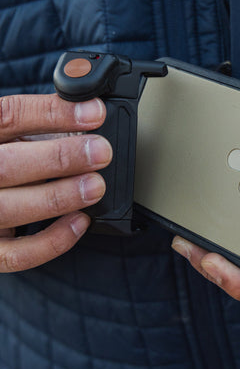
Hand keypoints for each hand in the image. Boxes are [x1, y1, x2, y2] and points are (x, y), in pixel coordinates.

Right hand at [0, 93, 111, 271]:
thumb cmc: (8, 159)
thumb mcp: (17, 135)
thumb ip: (43, 124)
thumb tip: (91, 113)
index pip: (8, 116)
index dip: (52, 113)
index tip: (94, 113)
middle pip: (5, 165)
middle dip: (59, 158)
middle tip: (101, 152)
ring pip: (9, 209)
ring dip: (59, 197)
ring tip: (96, 186)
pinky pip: (17, 255)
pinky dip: (52, 241)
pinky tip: (81, 221)